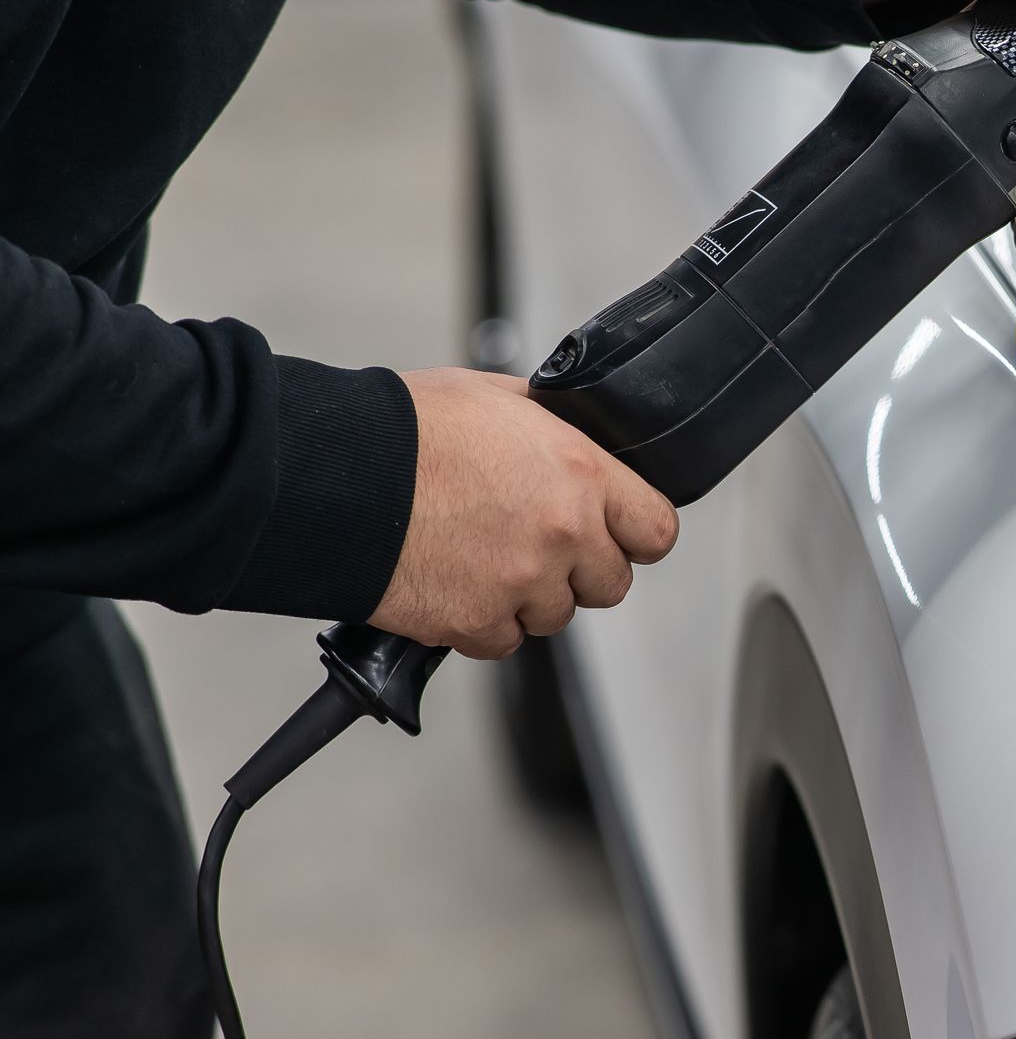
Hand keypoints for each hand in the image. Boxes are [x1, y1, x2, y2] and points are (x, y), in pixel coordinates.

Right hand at [370, 368, 677, 659]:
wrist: (336, 474)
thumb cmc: (405, 428)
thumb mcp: (497, 397)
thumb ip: (550, 425)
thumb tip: (569, 430)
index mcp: (581, 475)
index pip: (656, 530)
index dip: (636, 534)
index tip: (619, 534)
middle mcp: (563, 534)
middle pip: (610, 583)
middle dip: (580, 569)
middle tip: (537, 546)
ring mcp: (522, 584)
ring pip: (555, 616)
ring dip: (529, 597)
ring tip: (483, 557)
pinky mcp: (476, 623)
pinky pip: (503, 641)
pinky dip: (483, 622)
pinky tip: (456, 583)